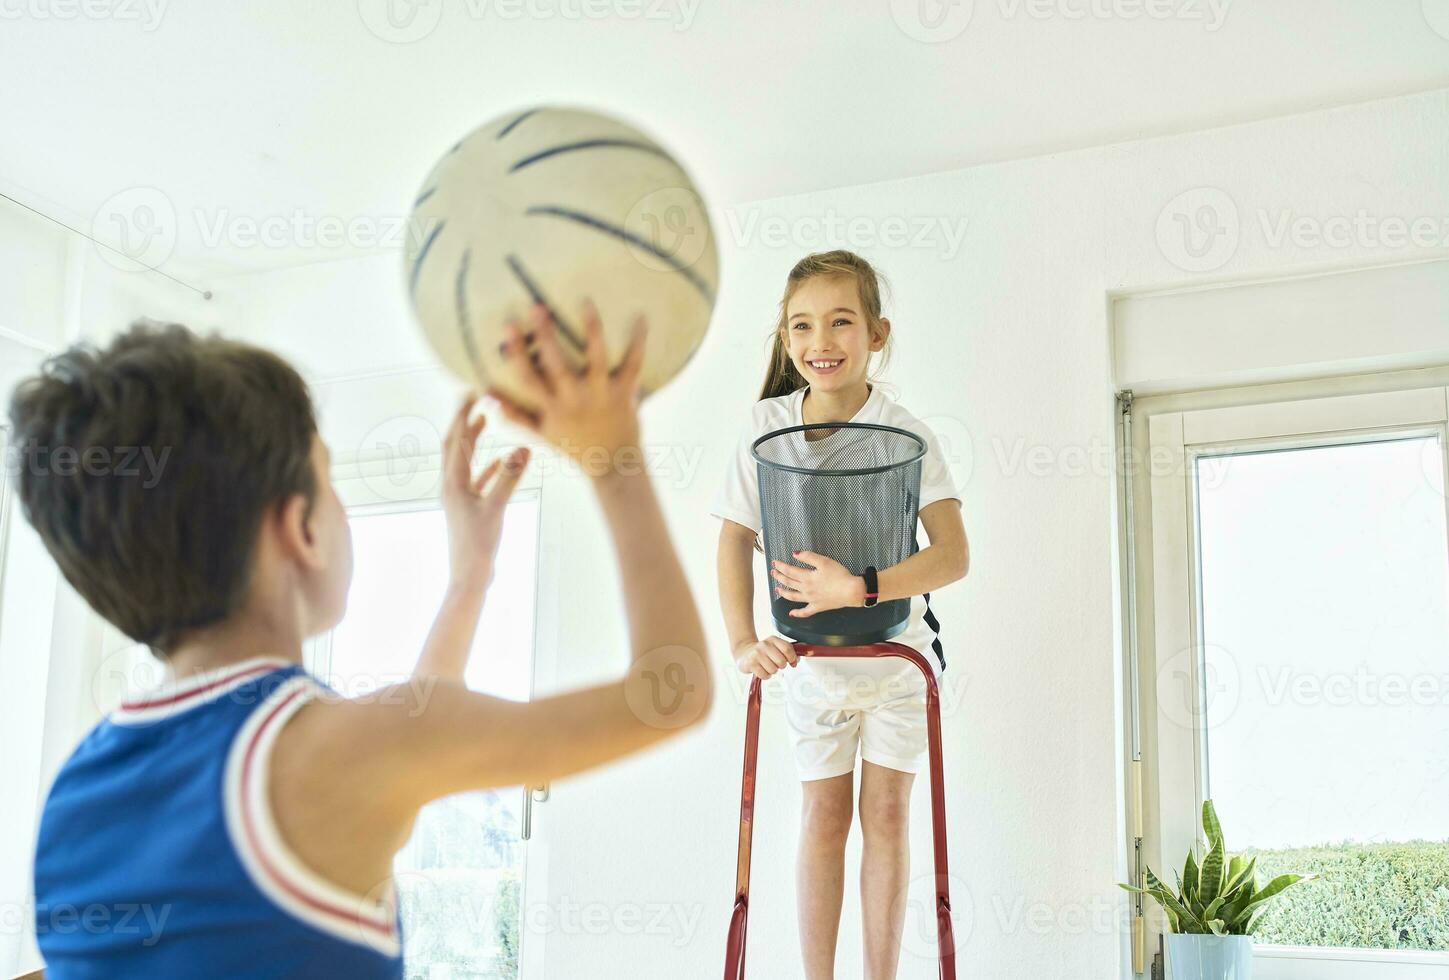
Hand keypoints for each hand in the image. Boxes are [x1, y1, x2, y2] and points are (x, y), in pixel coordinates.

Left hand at [441, 395, 530, 589]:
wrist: (469, 576)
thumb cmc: (478, 545)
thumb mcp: (496, 508)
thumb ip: (509, 477)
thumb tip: (524, 448)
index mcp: (453, 482)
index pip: (456, 439)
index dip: (464, 414)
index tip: (472, 392)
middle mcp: (451, 486)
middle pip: (453, 445)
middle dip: (463, 421)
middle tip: (475, 400)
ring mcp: (458, 497)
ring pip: (463, 460)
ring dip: (472, 440)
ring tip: (485, 421)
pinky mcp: (467, 508)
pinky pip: (475, 479)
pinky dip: (485, 465)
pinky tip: (499, 461)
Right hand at [488, 300, 645, 475]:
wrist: (613, 464)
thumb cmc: (574, 446)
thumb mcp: (541, 433)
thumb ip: (514, 414)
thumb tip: (486, 394)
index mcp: (552, 408)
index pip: (528, 378)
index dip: (517, 353)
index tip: (508, 325)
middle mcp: (574, 399)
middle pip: (557, 364)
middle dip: (546, 335)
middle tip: (538, 306)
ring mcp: (601, 395)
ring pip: (596, 359)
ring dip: (592, 330)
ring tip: (586, 303)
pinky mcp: (624, 393)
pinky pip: (633, 364)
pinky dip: (638, 342)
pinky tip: (642, 317)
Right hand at [733, 637, 797, 679]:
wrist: (744, 652)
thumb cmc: (763, 651)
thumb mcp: (775, 647)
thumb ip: (787, 652)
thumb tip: (796, 660)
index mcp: (773, 639)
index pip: (787, 649)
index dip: (792, 658)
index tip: (792, 662)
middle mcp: (764, 645)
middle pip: (782, 661)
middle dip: (781, 666)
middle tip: (776, 664)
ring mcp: (757, 654)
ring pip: (774, 670)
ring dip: (772, 671)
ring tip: (767, 666)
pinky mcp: (751, 664)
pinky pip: (765, 675)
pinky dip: (765, 675)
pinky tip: (762, 670)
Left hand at [771, 551, 865, 617]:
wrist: (851, 591)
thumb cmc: (840, 575)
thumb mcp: (824, 561)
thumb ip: (808, 556)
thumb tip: (794, 554)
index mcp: (807, 578)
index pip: (790, 571)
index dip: (781, 566)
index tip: (775, 563)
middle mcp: (806, 589)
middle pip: (789, 583)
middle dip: (780, 577)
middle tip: (773, 573)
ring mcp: (811, 600)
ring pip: (793, 597)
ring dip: (784, 593)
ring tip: (777, 589)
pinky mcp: (818, 607)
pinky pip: (805, 612)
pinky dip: (797, 613)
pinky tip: (791, 613)